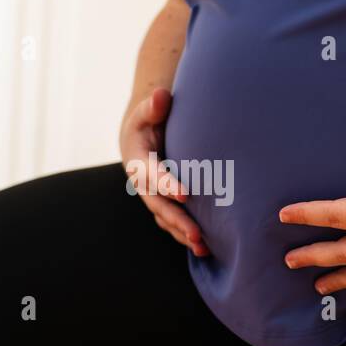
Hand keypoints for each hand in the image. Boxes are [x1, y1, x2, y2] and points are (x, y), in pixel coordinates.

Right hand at [120, 89, 208, 255]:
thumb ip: (153, 106)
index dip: (167, 185)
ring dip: (183, 234)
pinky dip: (186, 236)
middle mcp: (143, 184)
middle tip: (197, 234)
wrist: (139, 139)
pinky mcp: (163, 205)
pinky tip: (206, 248)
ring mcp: (153, 197)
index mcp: (138, 162)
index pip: (152, 175)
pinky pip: (172, 224)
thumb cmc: (147, 122)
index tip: (185, 194)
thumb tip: (161, 97)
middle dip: (178, 220)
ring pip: (166, 219)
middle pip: (160, 206)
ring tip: (204, 247)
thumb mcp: (146, 112)